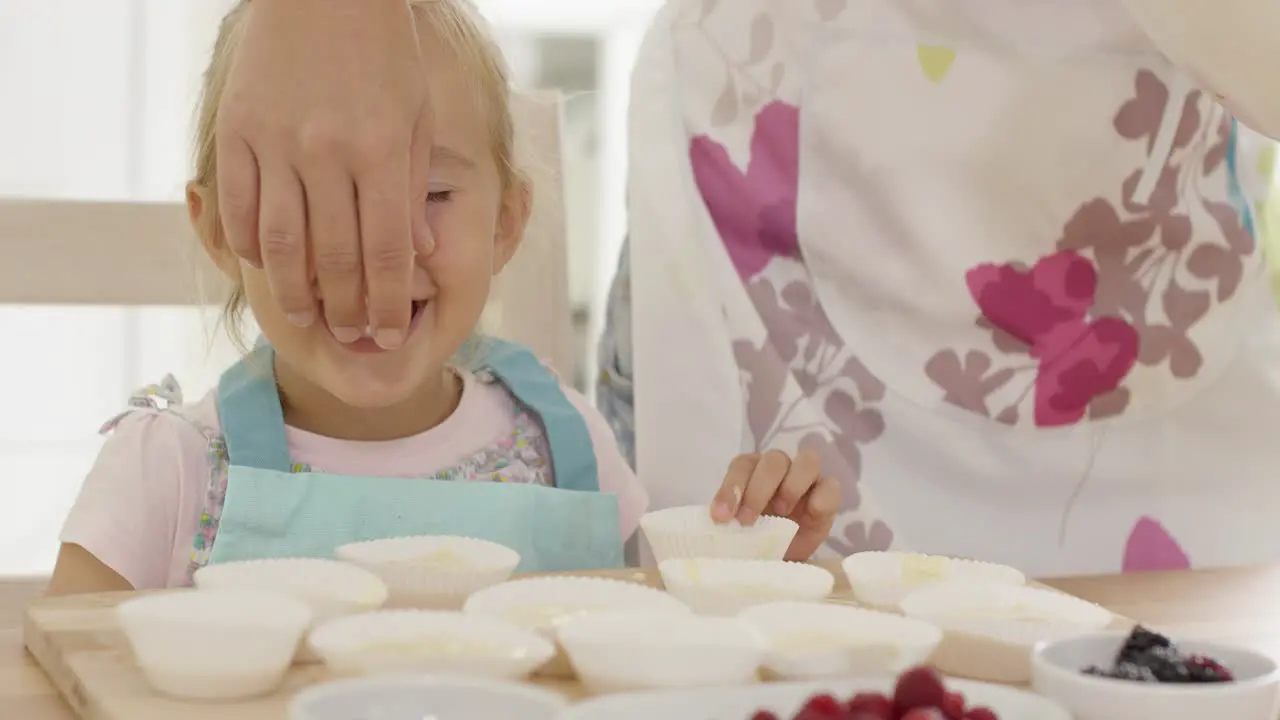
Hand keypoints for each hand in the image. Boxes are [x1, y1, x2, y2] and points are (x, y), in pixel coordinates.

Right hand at [216, 0, 434, 348]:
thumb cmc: (384, 53)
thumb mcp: (416, 117)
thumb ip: (413, 187)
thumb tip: (420, 253)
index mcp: (383, 152)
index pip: (387, 253)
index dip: (388, 304)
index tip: (390, 335)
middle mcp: (329, 153)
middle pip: (335, 259)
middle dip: (347, 309)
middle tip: (351, 335)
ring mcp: (277, 142)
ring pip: (282, 243)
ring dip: (294, 293)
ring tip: (307, 318)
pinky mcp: (237, 129)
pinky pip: (240, 204)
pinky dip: (250, 244)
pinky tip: (264, 266)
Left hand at [710, 449, 839, 560]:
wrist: (785, 561)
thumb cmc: (757, 542)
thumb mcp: (738, 534)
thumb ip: (729, 524)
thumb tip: (714, 525)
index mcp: (753, 472)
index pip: (742, 465)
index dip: (731, 487)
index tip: (720, 516)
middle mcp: (780, 470)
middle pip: (773, 460)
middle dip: (758, 489)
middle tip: (747, 521)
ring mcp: (808, 480)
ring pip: (807, 461)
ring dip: (792, 485)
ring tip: (781, 513)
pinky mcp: (829, 496)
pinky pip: (831, 486)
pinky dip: (822, 497)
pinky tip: (811, 514)